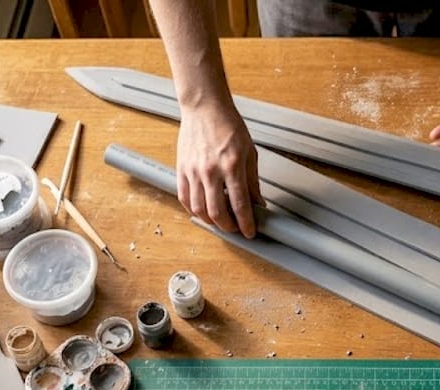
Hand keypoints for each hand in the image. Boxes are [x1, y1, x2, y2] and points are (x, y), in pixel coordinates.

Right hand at [175, 102, 262, 237]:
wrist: (205, 108)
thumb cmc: (227, 125)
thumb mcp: (250, 152)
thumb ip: (253, 181)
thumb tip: (257, 202)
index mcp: (232, 166)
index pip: (240, 204)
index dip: (246, 223)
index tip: (250, 231)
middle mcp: (211, 170)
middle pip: (217, 212)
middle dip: (228, 227)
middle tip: (235, 228)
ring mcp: (194, 171)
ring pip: (199, 209)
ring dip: (211, 221)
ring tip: (220, 221)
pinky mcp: (182, 169)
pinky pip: (184, 198)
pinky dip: (194, 210)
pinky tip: (203, 211)